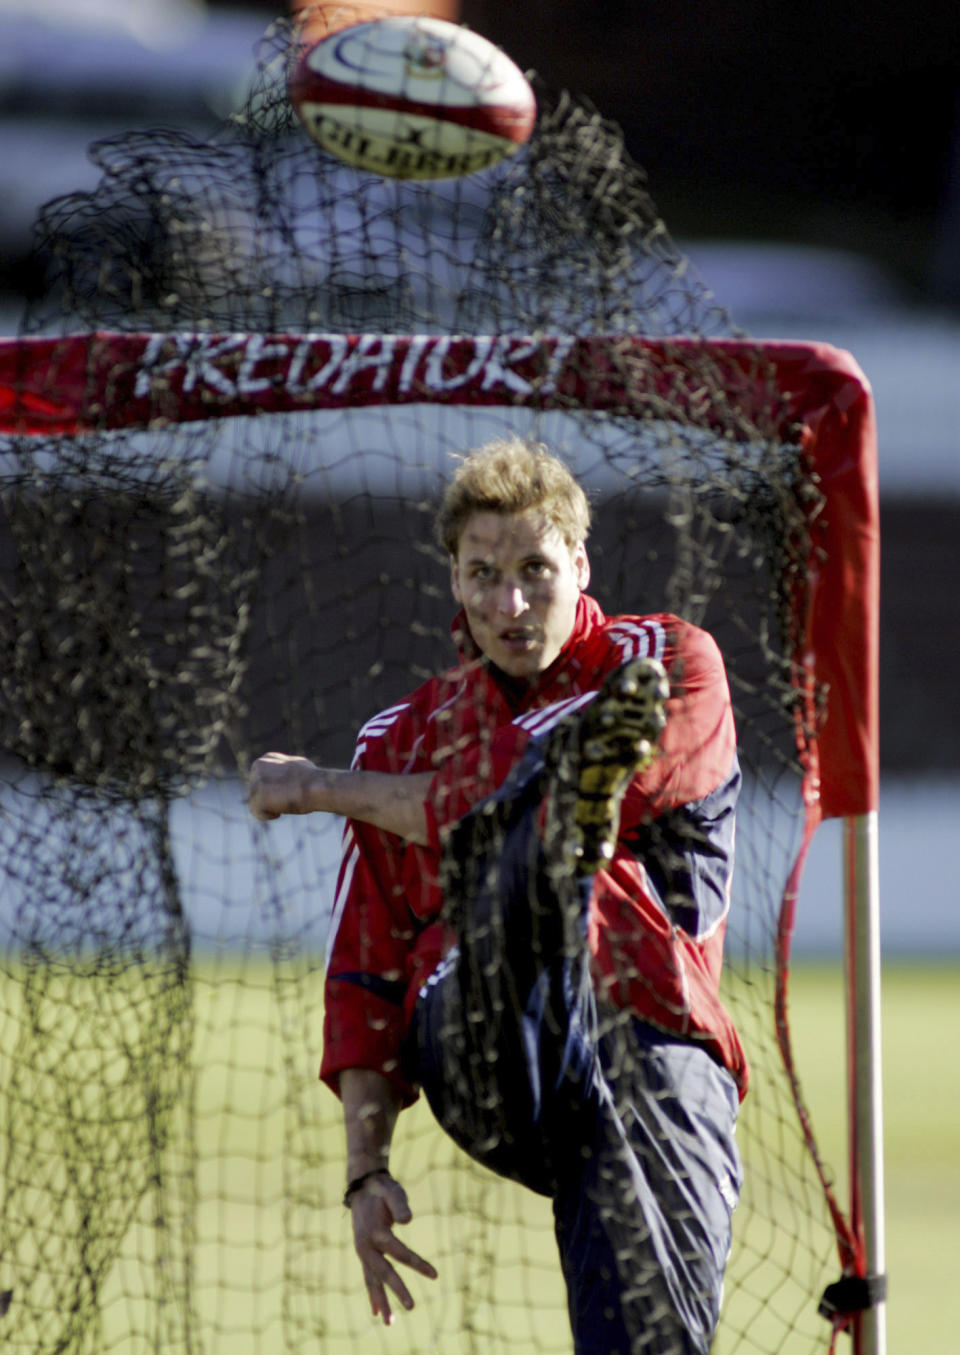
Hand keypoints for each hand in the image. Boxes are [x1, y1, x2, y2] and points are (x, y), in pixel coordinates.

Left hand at [247, 751, 319, 820]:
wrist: (316, 786)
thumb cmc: (312, 778)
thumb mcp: (296, 766)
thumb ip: (283, 769)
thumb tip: (282, 775)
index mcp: (266, 758)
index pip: (261, 780)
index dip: (274, 789)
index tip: (288, 791)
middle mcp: (258, 766)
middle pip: (256, 791)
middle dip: (270, 798)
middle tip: (288, 798)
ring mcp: (256, 781)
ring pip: (255, 802)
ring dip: (270, 807)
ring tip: (286, 802)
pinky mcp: (257, 797)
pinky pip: (257, 812)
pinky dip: (268, 816)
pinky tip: (280, 811)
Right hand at [349, 1174, 437, 1324]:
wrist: (362, 1188)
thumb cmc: (382, 1189)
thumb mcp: (392, 1190)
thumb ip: (399, 1204)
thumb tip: (408, 1220)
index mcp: (375, 1231)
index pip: (399, 1252)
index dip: (417, 1263)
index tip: (435, 1275)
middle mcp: (366, 1246)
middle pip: (384, 1271)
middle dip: (397, 1290)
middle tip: (412, 1307)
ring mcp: (363, 1252)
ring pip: (372, 1281)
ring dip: (381, 1301)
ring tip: (390, 1323)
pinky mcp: (364, 1255)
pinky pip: (368, 1278)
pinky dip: (373, 1295)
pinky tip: (377, 1312)